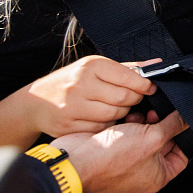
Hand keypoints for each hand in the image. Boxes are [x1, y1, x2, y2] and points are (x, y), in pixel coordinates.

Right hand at [22, 56, 155, 136]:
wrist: (35, 102)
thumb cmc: (71, 82)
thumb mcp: (95, 68)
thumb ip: (126, 68)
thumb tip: (156, 64)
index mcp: (91, 66)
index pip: (128, 76)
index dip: (144, 84)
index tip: (150, 88)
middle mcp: (81, 84)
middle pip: (124, 97)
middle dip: (134, 100)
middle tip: (132, 100)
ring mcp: (73, 105)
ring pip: (114, 115)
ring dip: (122, 114)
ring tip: (116, 109)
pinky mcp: (68, 124)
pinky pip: (100, 128)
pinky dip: (106, 126)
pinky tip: (101, 120)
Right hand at [52, 110, 188, 192]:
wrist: (76, 159)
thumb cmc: (110, 158)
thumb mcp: (152, 138)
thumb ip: (173, 126)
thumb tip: (186, 118)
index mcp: (156, 178)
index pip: (181, 156)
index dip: (182, 138)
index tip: (180, 122)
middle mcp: (143, 173)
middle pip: (163, 144)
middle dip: (161, 126)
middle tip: (158, 115)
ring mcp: (128, 162)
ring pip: (146, 136)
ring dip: (145, 123)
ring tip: (141, 117)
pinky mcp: (115, 150)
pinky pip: (130, 134)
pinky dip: (131, 124)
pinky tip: (128, 118)